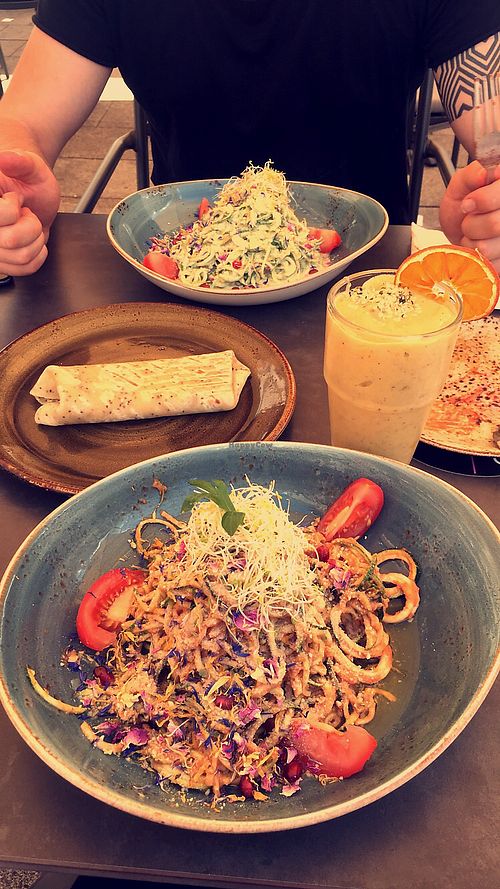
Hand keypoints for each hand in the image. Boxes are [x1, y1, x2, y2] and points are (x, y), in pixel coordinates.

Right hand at [0, 150, 60, 275]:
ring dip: (35, 240)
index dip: (12, 209)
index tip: (13, 199)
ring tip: (28, 224)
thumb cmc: (28, 178)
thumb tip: (5, 159)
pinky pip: (24, 269)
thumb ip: (19, 161)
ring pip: (19, 257)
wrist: (32, 194)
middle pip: (9, 241)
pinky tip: (33, 240)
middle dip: (29, 225)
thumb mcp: (29, 165)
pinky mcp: (1, 261)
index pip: (0, 217)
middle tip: (25, 213)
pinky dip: (37, 255)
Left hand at [439, 160, 499, 272]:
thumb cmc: (463, 209)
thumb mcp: (460, 186)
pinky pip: (488, 264)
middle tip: (468, 219)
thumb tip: (481, 173)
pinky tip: (478, 246)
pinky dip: (475, 258)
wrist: (459, 234)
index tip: (467, 203)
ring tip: (472, 233)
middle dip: (471, 224)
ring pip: (488, 247)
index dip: (482, 200)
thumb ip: (469, 176)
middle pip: (497, 224)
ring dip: (471, 242)